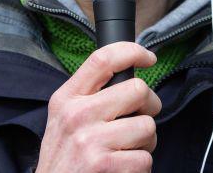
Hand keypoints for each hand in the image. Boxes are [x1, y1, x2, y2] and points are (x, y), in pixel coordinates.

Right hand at [36, 42, 161, 172]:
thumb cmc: (63, 159)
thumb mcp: (63, 120)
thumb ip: (88, 98)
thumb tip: (127, 79)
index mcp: (66, 99)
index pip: (102, 60)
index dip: (132, 52)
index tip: (148, 57)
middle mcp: (77, 116)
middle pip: (137, 90)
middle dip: (150, 106)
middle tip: (140, 119)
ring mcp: (91, 141)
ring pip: (147, 127)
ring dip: (145, 143)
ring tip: (126, 151)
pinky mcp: (105, 166)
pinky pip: (145, 159)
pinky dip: (140, 168)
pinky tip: (123, 169)